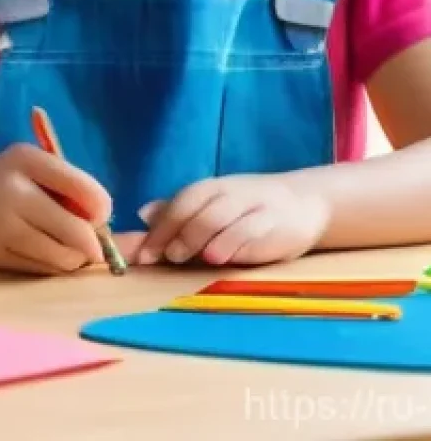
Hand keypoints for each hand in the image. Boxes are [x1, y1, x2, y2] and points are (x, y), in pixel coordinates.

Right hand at [0, 143, 113, 274]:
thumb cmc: (12, 183)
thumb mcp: (37, 169)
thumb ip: (72, 188)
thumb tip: (103, 229)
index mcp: (27, 160)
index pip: (84, 190)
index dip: (101, 209)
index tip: (97, 214)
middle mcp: (9, 191)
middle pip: (76, 233)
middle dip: (92, 243)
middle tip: (89, 240)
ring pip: (62, 258)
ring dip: (75, 257)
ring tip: (66, 245)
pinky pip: (42, 271)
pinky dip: (53, 265)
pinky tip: (43, 251)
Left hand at [134, 174, 329, 266]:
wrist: (306, 203)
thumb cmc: (249, 209)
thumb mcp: (213, 208)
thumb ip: (180, 214)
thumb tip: (142, 214)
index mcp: (209, 189)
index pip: (179, 203)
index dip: (159, 228)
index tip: (141, 254)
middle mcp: (228, 192)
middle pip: (194, 206)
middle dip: (172, 231)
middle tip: (158, 257)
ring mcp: (252, 205)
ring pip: (218, 215)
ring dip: (196, 236)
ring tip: (181, 257)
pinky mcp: (275, 222)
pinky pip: (249, 229)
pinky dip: (229, 242)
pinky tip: (217, 257)